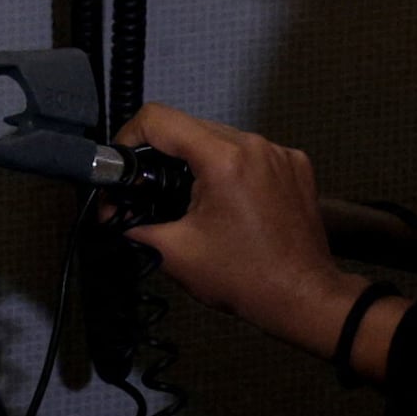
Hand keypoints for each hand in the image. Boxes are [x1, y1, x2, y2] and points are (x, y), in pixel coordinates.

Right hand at [118, 104, 363, 363]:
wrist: (302, 297)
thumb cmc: (245, 278)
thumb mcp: (175, 253)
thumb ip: (135, 225)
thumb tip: (113, 215)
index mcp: (223, 159)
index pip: (159, 118)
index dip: (129, 135)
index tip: (123, 163)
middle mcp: (254, 145)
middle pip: (190, 127)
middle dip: (163, 155)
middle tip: (148, 188)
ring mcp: (280, 153)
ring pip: (222, 139)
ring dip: (199, 161)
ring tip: (191, 199)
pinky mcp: (296, 165)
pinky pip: (251, 153)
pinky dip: (233, 169)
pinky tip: (229, 202)